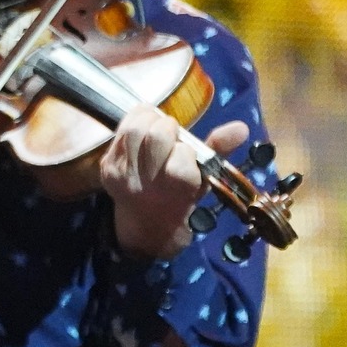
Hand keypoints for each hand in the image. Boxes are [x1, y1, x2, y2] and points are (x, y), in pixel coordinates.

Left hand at [101, 105, 249, 260]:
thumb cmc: (181, 200)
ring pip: (133, 130)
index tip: (187, 151)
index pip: (182, 154)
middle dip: (166, 126)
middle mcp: (146, 182)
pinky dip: (131, 123)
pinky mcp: (105, 166)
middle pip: (155, 136)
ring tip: (155, 125)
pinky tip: (141, 129)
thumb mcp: (205, 180)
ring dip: (147, 119)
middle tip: (171, 131)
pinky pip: (117, 133)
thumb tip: (241, 127)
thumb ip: (219, 151)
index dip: (186, 146)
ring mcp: (122, 174)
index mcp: (177, 188)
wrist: (146, 226)